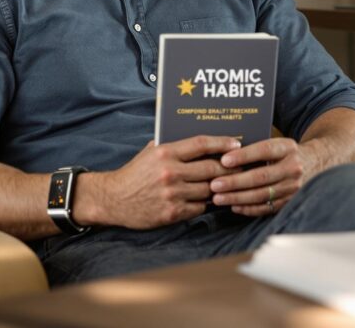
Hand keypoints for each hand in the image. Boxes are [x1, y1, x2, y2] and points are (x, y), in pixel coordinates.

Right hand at [85, 137, 240, 229]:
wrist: (114, 199)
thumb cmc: (135, 172)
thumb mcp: (150, 151)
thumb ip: (172, 145)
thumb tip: (202, 141)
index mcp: (165, 153)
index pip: (201, 144)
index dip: (222, 143)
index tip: (237, 143)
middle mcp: (170, 172)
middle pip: (211, 168)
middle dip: (229, 168)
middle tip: (241, 166)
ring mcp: (172, 194)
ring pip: (208, 190)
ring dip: (219, 187)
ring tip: (228, 183)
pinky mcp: (172, 213)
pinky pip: (199, 207)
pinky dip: (205, 203)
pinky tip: (208, 199)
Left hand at [209, 137, 315, 215]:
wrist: (316, 163)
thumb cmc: (286, 152)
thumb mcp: (278, 143)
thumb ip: (257, 147)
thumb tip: (224, 153)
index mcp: (288, 148)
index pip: (265, 150)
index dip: (244, 155)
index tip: (224, 160)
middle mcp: (293, 167)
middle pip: (261, 176)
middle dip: (235, 182)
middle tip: (214, 184)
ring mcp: (294, 187)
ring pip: (262, 194)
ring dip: (238, 198)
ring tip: (218, 198)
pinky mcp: (291, 201)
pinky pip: (267, 208)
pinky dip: (249, 208)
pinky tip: (234, 206)